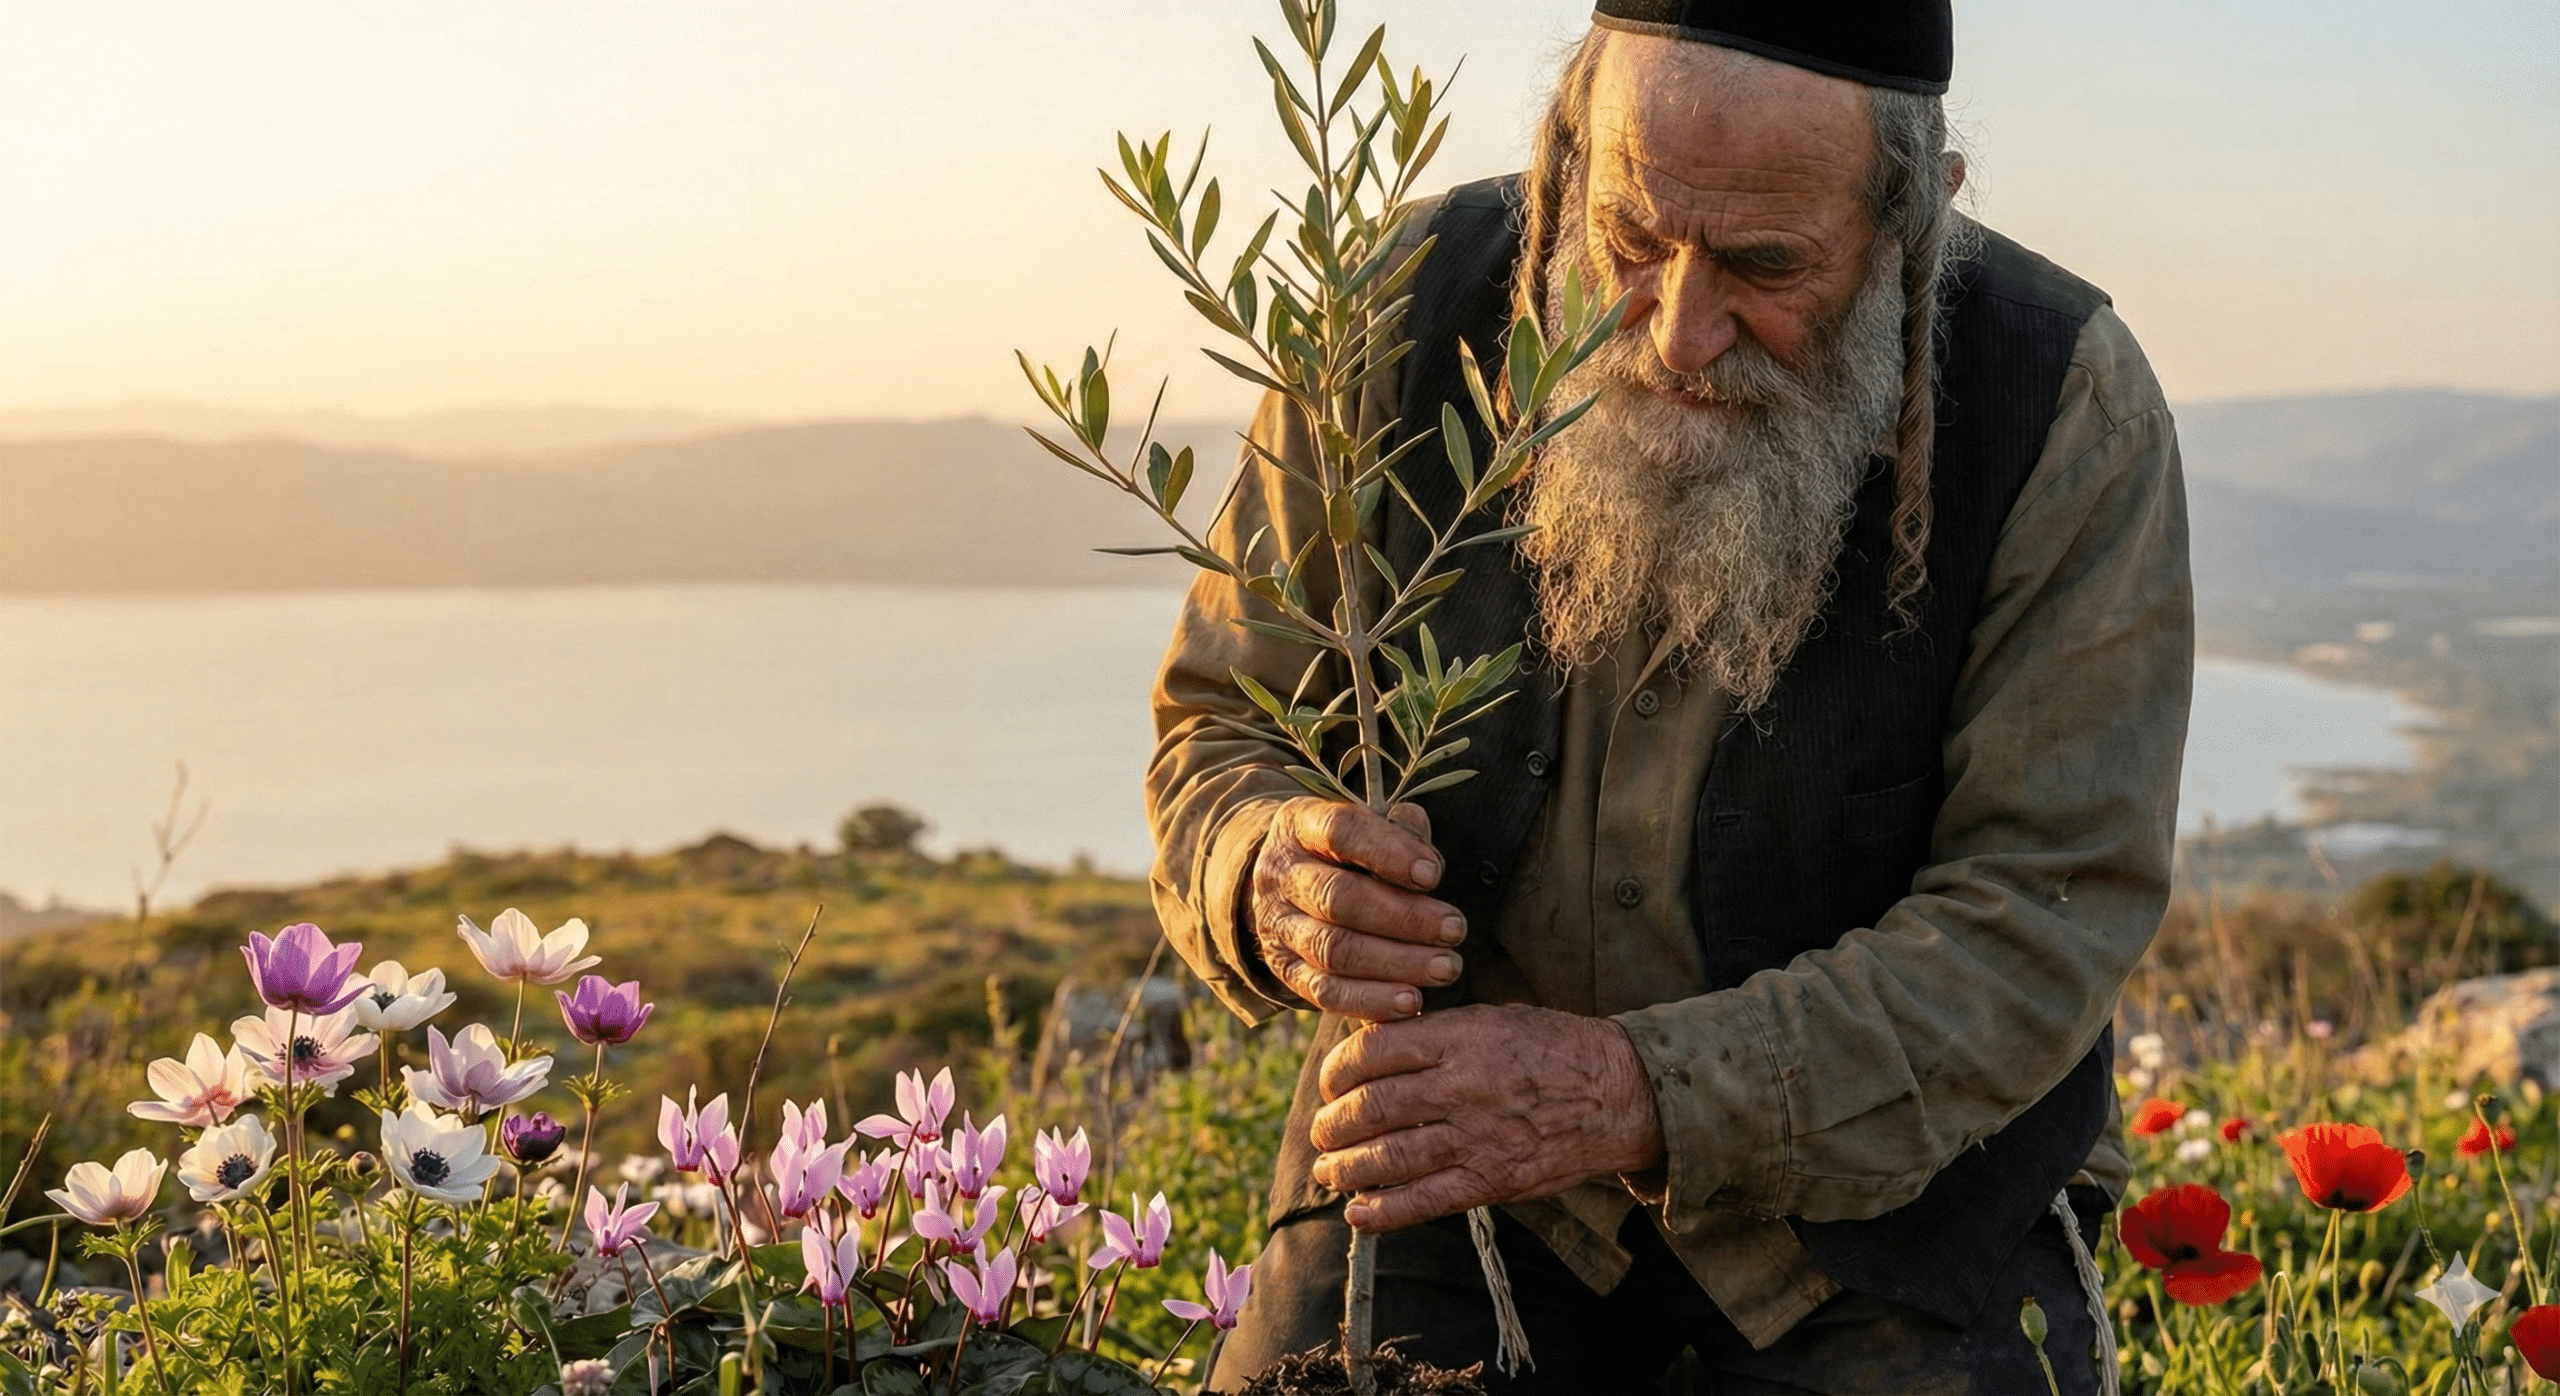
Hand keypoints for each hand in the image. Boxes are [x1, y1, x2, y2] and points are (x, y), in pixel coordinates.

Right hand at [1248, 798, 1465, 1021]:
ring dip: (1397, 963)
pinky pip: (1324, 992)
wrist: (1290, 887)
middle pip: (1338, 898)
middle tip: (1454, 929)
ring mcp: (1277, 925)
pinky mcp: (1284, 969)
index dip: (1389, 853)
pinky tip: (1412, 1002)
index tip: (1434, 875)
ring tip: (1445, 967)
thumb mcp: (1368, 828)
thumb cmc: (1347, 853)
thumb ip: (1401, 834)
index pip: (1340, 831)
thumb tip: (1427, 862)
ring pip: (1334, 950)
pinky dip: (1371, 1000)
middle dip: (1404, 918)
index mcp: (1300, 825)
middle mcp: (1280, 874)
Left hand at [1308, 1003, 1665, 1230]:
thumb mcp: (1491, 1018)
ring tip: (1329, 1170)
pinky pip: (1425, 1201)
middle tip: (1322, 1133)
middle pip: (1370, 1107)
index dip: (1336, 1071)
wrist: (1619, 1093)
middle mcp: (1462, 1086)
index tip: (1329, 1084)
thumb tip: (1369, 1051)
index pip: (1371, 1051)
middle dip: (1332, 1125)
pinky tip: (1357, 1214)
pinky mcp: (1493, 1180)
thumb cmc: (1551, 1049)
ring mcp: (1477, 1137)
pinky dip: (1383, 1212)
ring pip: (1387, 1156)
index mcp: (1460, 1038)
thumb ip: (1434, 1035)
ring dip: (1345, 1169)